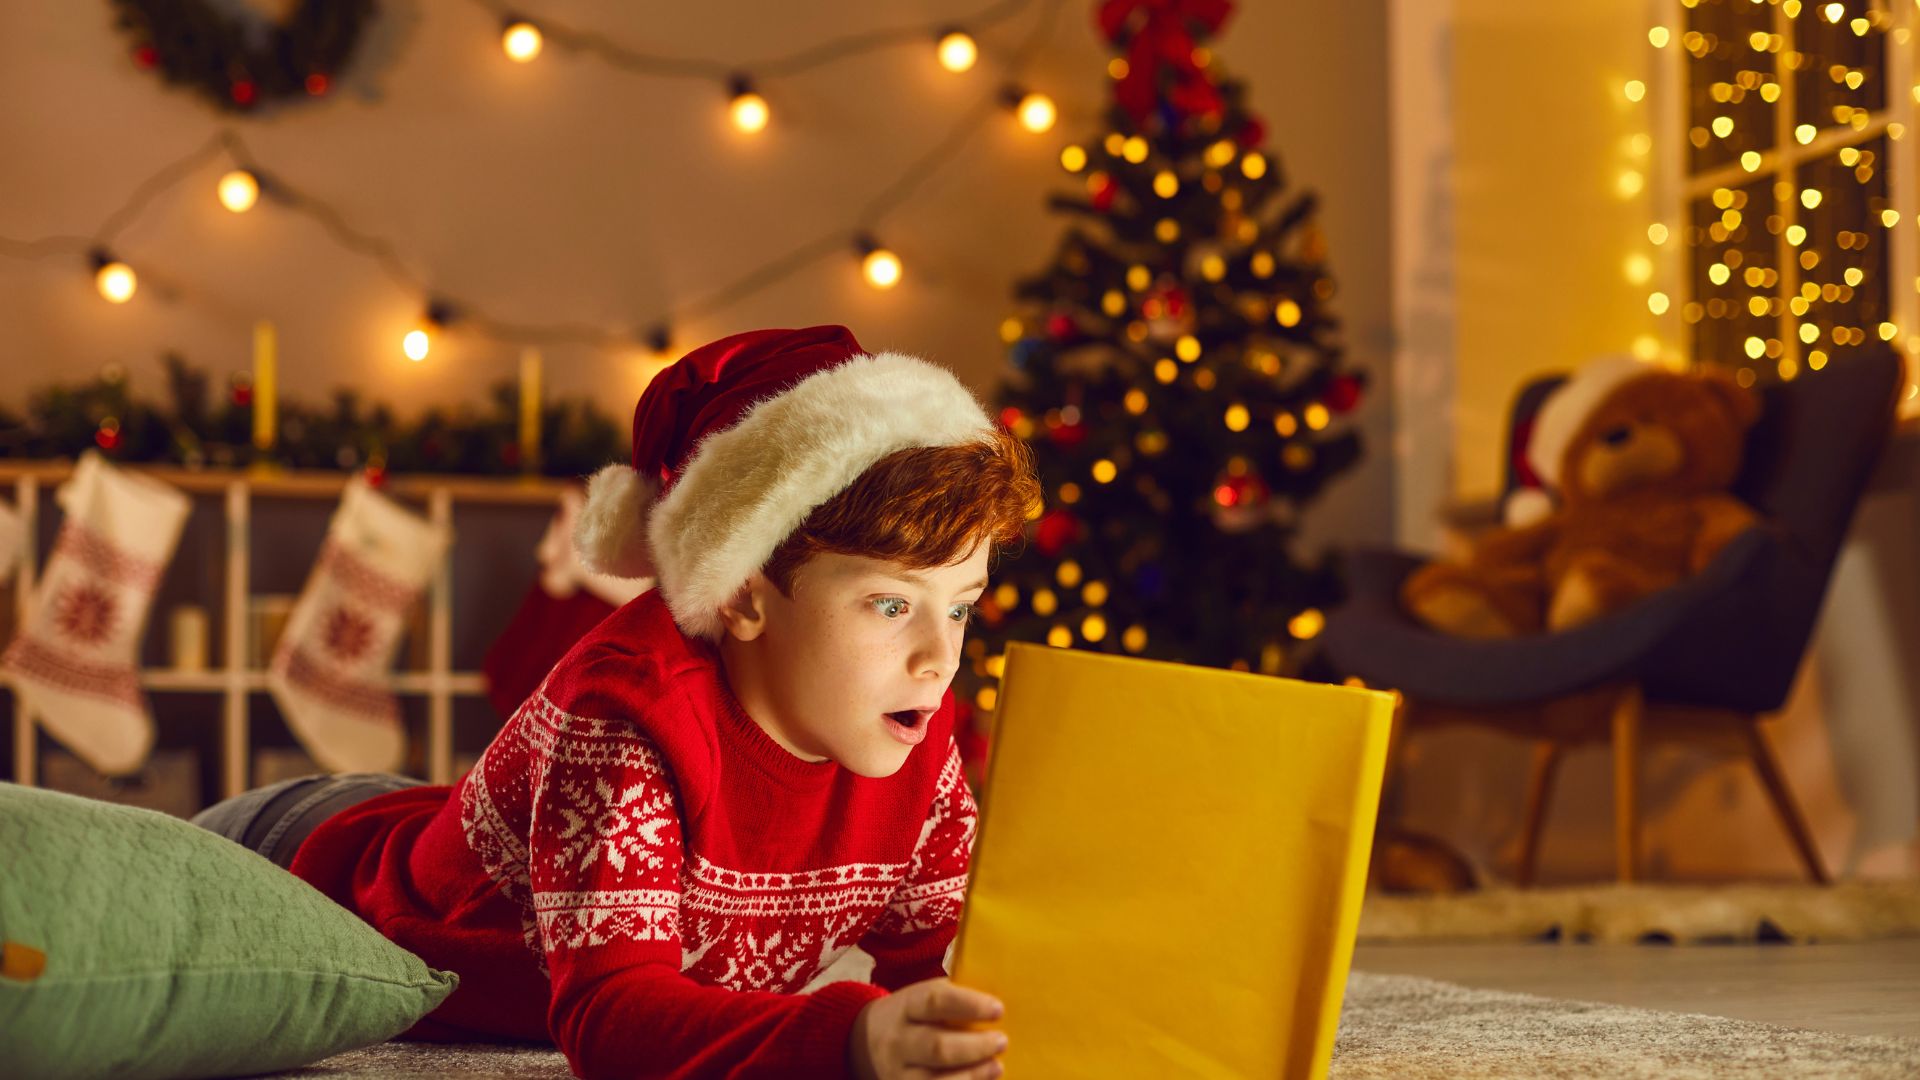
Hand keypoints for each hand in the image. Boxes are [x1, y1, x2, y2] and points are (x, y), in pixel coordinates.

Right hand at [849, 977, 1007, 1079]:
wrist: (865, 1041)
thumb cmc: (912, 1016)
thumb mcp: (922, 997)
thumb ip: (953, 997)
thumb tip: (1001, 994)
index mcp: (906, 1007)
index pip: (935, 1002)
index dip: (969, 1005)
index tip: (998, 1009)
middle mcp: (898, 1041)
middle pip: (937, 1047)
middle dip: (975, 1046)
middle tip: (1001, 1041)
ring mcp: (898, 1073)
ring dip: (972, 1075)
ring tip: (997, 1067)